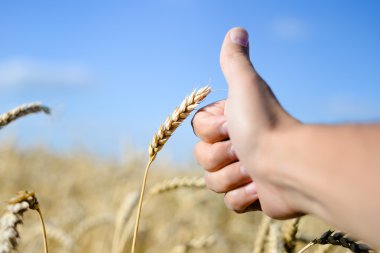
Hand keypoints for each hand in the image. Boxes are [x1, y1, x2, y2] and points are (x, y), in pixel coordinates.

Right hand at [193, 27, 301, 217]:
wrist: (291, 165)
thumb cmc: (264, 124)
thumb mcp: (245, 85)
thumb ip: (234, 60)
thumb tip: (236, 32)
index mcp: (230, 123)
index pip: (198, 132)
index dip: (212, 132)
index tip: (233, 126)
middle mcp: (235, 145)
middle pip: (201, 158)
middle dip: (221, 155)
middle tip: (244, 148)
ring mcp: (242, 172)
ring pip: (212, 182)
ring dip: (233, 176)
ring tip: (256, 168)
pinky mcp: (251, 196)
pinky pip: (230, 202)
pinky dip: (244, 196)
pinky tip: (262, 187)